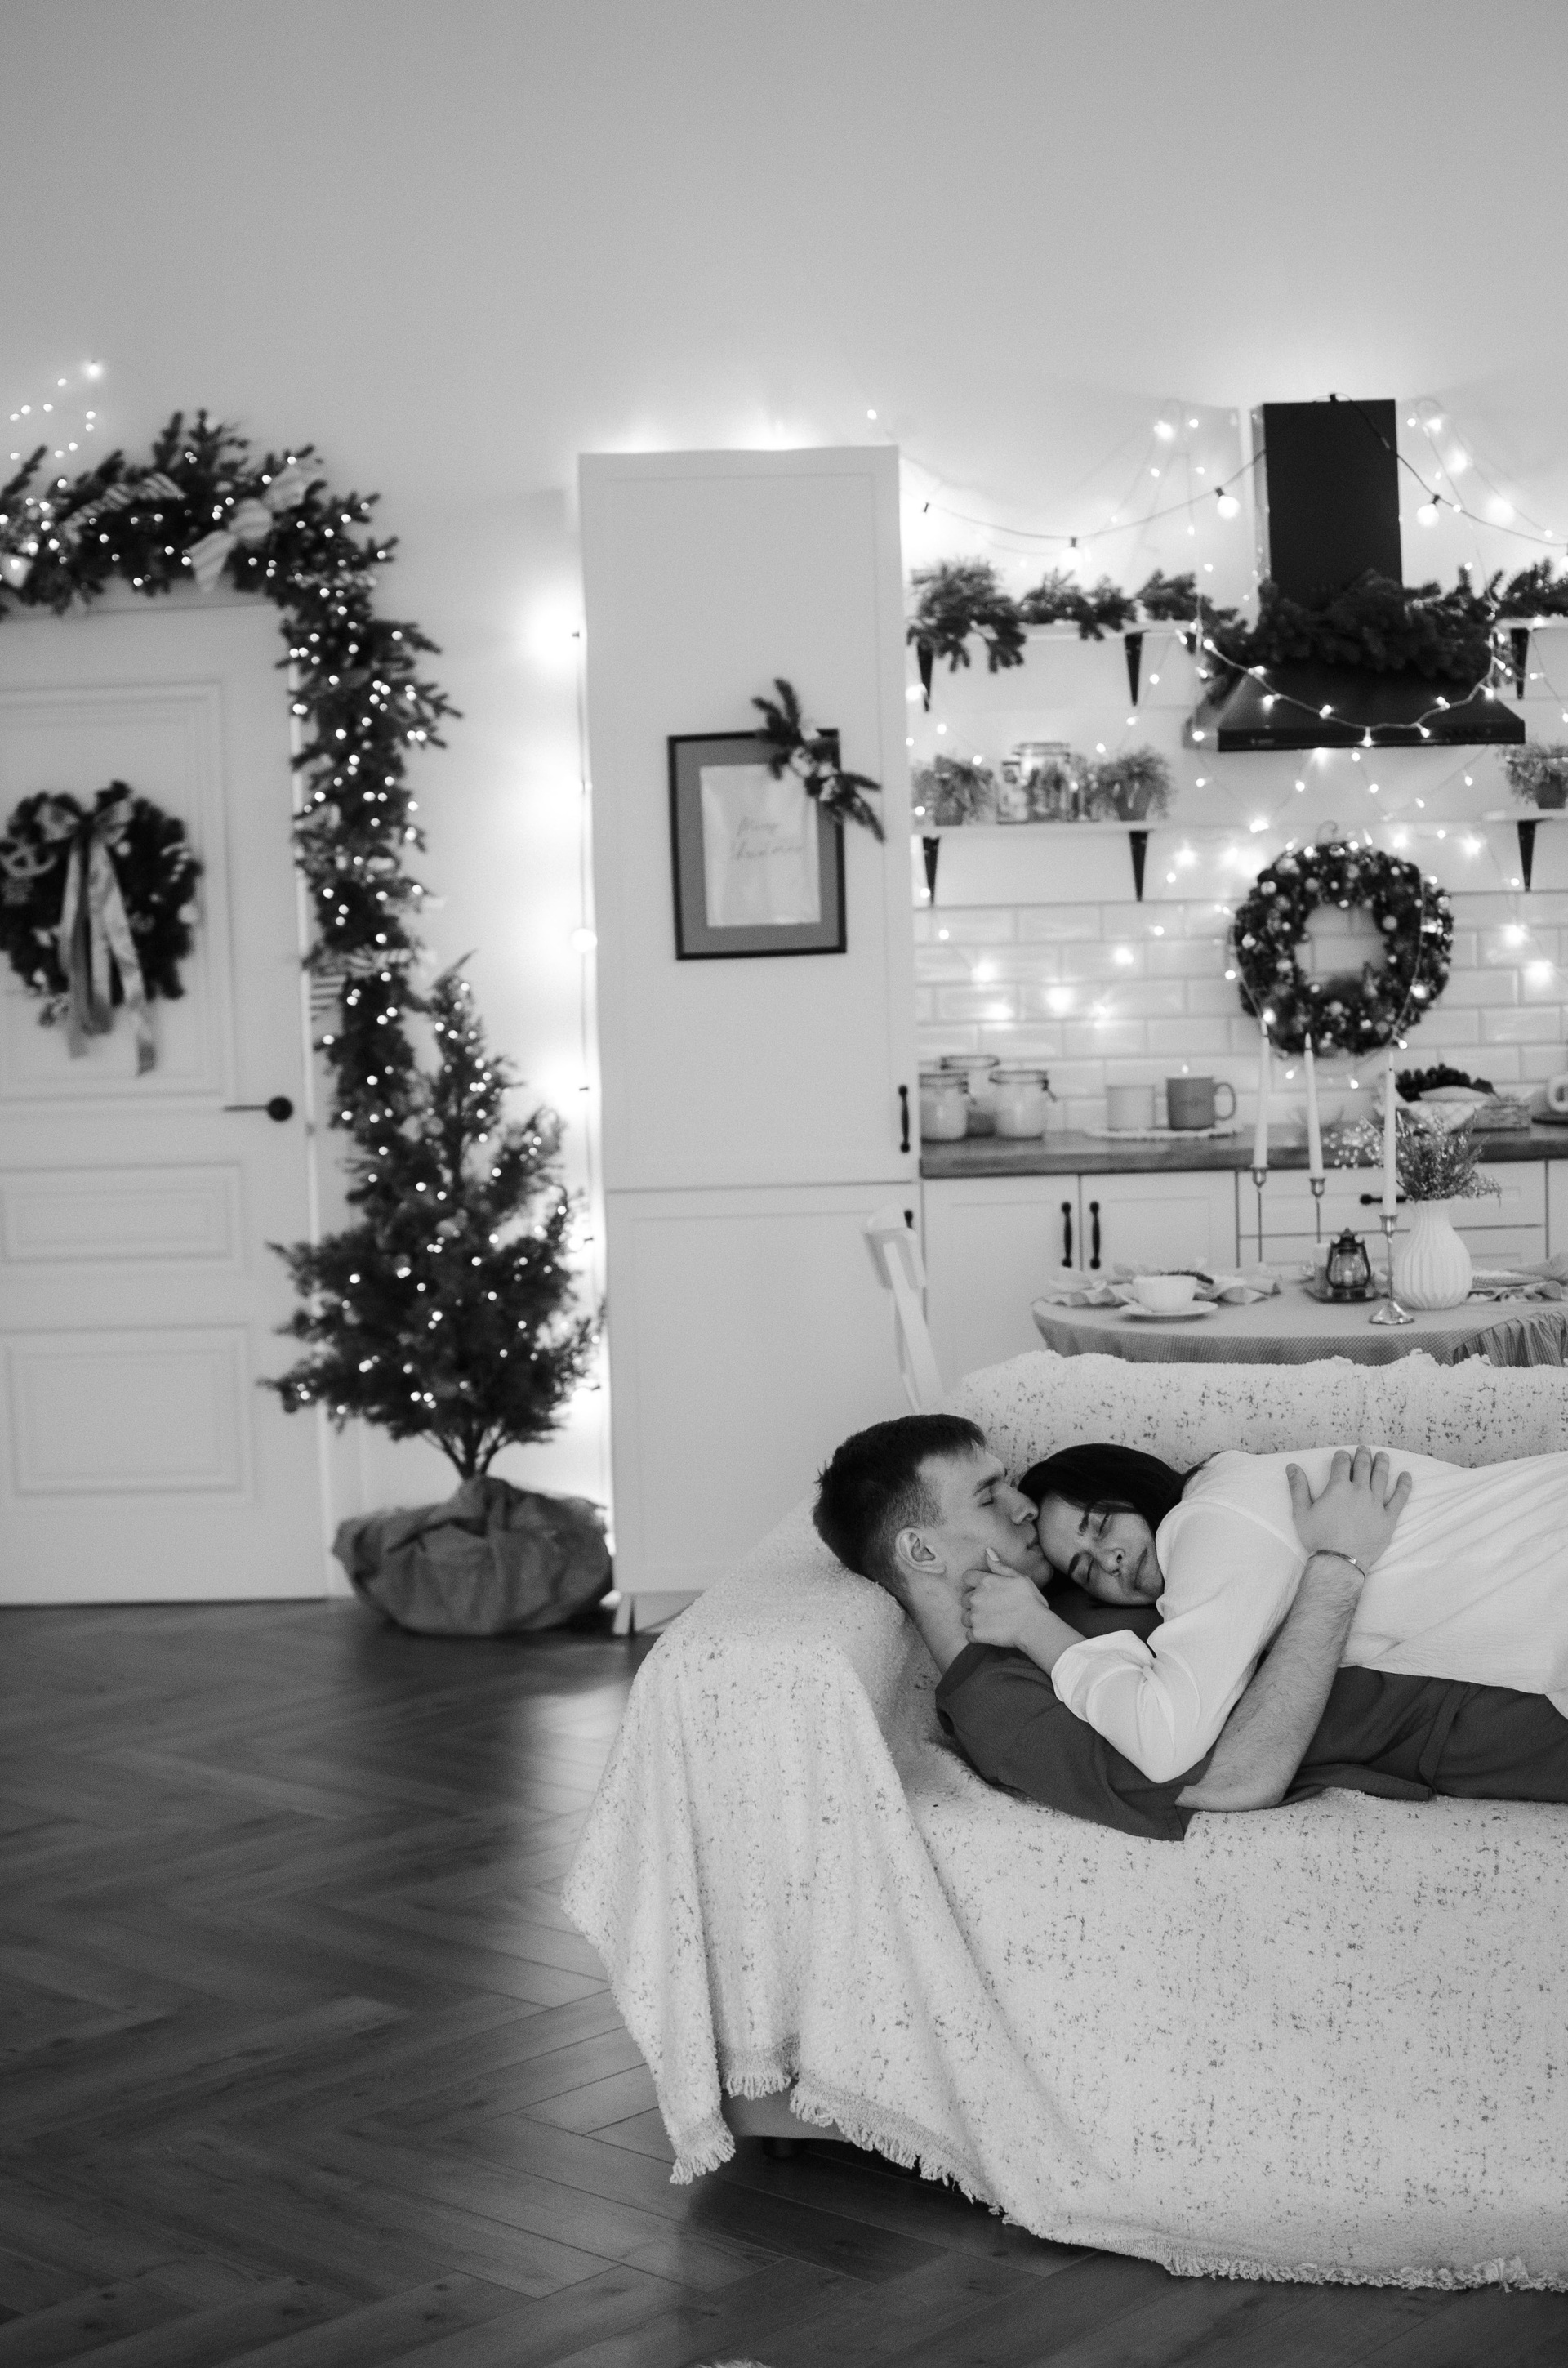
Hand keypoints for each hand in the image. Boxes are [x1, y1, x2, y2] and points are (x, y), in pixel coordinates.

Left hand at [962, 1551, 1048, 1649]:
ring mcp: (975, 1616)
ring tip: (992, 1621)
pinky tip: (990, 1633)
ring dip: (975, 1619)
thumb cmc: (1030, 1601)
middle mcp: (976, 1597)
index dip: (974, 1583)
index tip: (985, 1590)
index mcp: (985, 1582)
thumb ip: (1000, 1566)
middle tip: (992, 1608)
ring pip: (965, 1617)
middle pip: (964, 1599)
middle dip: (975, 1603)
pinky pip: (969, 1635)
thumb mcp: (1019, 1578)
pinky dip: (977, 1635)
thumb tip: (987, 1552)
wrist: (1035, 1627)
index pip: (967, 1577)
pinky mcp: (977, 1634)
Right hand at [1286, 1446, 1411, 1575]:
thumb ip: (1297, 1487)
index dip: (1342, 1457)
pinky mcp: (1388, 1517)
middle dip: (1363, 1455)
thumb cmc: (1318, 1538)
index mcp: (1338, 1487)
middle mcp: (1359, 1491)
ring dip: (1382, 1464)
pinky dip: (1404, 1485)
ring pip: (1381, 1477)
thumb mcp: (1301, 1512)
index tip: (1343, 1455)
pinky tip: (1406, 1476)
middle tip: (1364, 1449)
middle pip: (1363, 1466)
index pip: (1342, 1464)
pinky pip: (1400, 1498)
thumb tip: (1292, 1467)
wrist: (1339, 1562)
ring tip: (1383, 1456)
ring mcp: (1376, 1503)